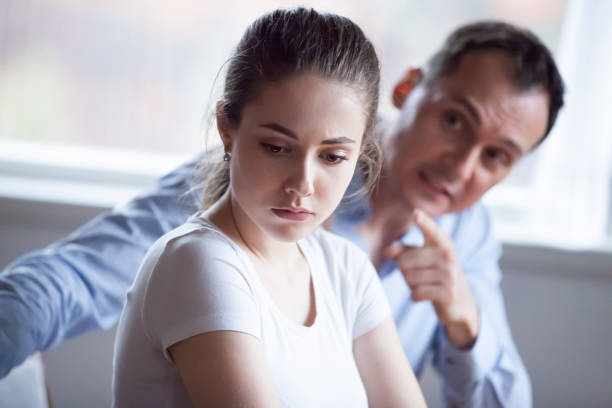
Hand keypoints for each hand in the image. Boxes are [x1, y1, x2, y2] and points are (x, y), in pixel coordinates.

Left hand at [385, 209, 479, 348]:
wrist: (460, 301)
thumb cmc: (435, 274)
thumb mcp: (422, 258)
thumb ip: (403, 250)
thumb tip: (387, 251)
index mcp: (442, 242)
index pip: (430, 230)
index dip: (423, 222)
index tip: (416, 213)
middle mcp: (447, 255)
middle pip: (404, 261)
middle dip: (404, 271)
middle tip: (419, 274)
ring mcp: (449, 274)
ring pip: (409, 278)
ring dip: (411, 284)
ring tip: (425, 284)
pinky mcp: (447, 292)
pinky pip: (416, 293)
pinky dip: (415, 296)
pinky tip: (425, 294)